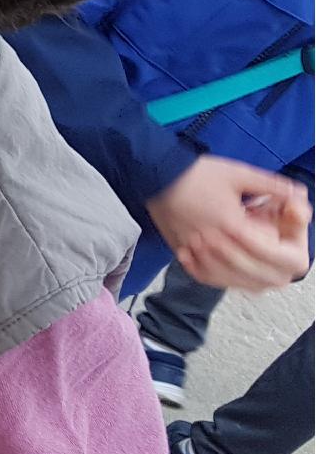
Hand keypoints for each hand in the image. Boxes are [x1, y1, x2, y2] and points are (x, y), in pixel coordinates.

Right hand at [146, 155, 311, 290]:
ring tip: (260, 270)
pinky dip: (221, 279)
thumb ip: (272, 185)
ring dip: (251, 279)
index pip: (271, 256)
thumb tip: (299, 194)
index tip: (285, 242)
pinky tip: (230, 275)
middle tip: (280, 260)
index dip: (286, 252)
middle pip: (257, 276)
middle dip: (275, 270)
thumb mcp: (239, 173)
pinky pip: (205, 276)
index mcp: (233, 226)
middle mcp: (215, 244)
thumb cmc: (194, 173)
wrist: (154, 172)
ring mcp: (196, 251)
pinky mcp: (181, 252)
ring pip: (232, 281)